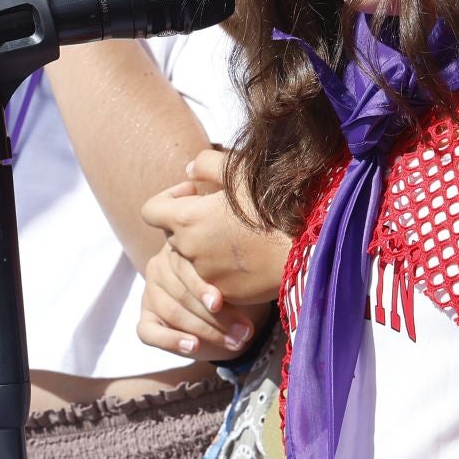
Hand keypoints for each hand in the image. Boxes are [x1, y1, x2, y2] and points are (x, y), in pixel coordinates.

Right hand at [137, 241, 269, 360]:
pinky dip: (172, 341)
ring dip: (206, 331)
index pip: (184, 267)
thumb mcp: (231, 278)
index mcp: (179, 247)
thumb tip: (224, 297)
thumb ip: (226, 279)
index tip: (220, 304)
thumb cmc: (233, 286)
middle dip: (215, 317)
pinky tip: (193, 347)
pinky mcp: (147, 319)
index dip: (201, 287)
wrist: (230, 310)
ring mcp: (151, 293)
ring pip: (173, 314)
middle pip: (182, 294)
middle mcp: (159, 266)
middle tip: (244, 331)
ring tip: (234, 341)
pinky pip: (150, 332)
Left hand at [141, 148, 290, 306]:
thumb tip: (190, 171)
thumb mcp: (240, 171)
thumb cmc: (274, 204)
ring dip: (208, 246)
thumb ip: (207, 165)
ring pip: (195, 258)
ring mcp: (206, 276)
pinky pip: (214, 279)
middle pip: (174, 234)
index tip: (196, 192)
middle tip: (224, 211)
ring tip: (241, 233)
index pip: (151, 211)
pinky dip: (225, 267)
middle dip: (192, 222)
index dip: (169, 197)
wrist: (308, 247)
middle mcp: (189, 251)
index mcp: (186, 220)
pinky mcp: (225, 294)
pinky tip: (252, 253)